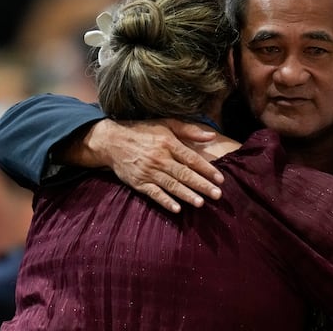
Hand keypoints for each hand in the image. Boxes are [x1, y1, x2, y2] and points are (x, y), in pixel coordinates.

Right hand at [82, 118, 223, 212]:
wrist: (112, 141)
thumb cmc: (143, 131)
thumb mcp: (166, 124)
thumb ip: (189, 130)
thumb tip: (211, 135)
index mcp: (168, 143)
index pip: (192, 158)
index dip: (207, 169)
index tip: (220, 179)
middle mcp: (160, 158)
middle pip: (184, 174)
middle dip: (202, 185)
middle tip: (217, 195)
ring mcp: (149, 172)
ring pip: (171, 185)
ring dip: (187, 195)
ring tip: (201, 203)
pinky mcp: (139, 183)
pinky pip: (154, 194)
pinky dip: (165, 201)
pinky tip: (177, 209)